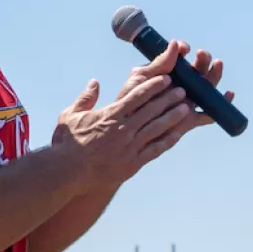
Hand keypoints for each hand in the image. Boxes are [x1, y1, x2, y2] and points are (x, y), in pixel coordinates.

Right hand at [51, 43, 189, 184]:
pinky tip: (178, 134)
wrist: (67, 173)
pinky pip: (155, 150)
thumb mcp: (70, 116)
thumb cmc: (66, 144)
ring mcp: (130, 147)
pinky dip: (167, 141)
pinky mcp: (132, 164)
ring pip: (157, 128)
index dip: (153, 86)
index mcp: (110, 116)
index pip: (136, 96)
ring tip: (186, 108)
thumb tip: (94, 83)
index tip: (164, 79)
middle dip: (168, 98)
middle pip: (151, 110)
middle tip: (182, 90)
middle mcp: (124, 130)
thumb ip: (85, 98)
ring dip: (172, 117)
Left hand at [119, 45, 233, 172]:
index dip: (184, 51)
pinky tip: (229, 94)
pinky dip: (223, 103)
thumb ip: (159, 64)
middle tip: (201, 55)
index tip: (184, 49)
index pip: (181, 57)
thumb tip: (175, 44)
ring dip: (215, 74)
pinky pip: (211, 112)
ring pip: (208, 87)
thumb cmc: (131, 100)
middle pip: (199, 70)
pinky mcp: (192, 118)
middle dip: (203, 60)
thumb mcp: (142, 78)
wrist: (126, 127)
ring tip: (217, 65)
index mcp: (168, 73)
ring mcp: (188, 101)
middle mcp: (181, 85)